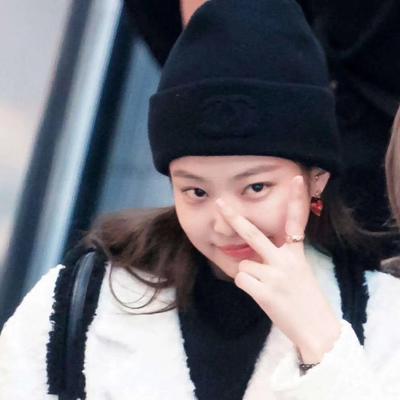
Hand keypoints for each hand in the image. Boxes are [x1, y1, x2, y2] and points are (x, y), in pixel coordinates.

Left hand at [216, 175, 340, 362]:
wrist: (317, 329)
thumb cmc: (305, 299)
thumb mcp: (298, 272)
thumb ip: (278, 258)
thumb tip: (250, 253)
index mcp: (296, 254)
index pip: (296, 222)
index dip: (296, 200)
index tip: (297, 179)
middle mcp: (286, 261)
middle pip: (254, 235)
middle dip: (234, 218)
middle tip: (219, 203)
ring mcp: (275, 276)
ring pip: (243, 264)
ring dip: (249, 275)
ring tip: (266, 287)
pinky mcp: (265, 292)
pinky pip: (242, 280)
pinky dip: (247, 287)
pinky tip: (262, 295)